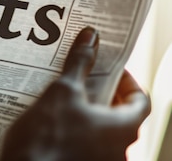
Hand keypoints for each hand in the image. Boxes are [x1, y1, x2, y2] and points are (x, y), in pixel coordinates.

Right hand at [0, 27, 150, 160]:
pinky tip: (50, 121)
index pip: (140, 101)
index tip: (109, 69)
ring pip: (99, 132)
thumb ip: (79, 63)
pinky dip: (73, 131)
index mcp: (122, 129)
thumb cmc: (47, 137)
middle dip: (101, 95)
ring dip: (85, 113)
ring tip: (61, 97)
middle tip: (82, 77)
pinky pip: (83, 145)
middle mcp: (118, 150)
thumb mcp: (62, 92)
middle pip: (119, 116)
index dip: (126, 81)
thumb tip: (91, 38)